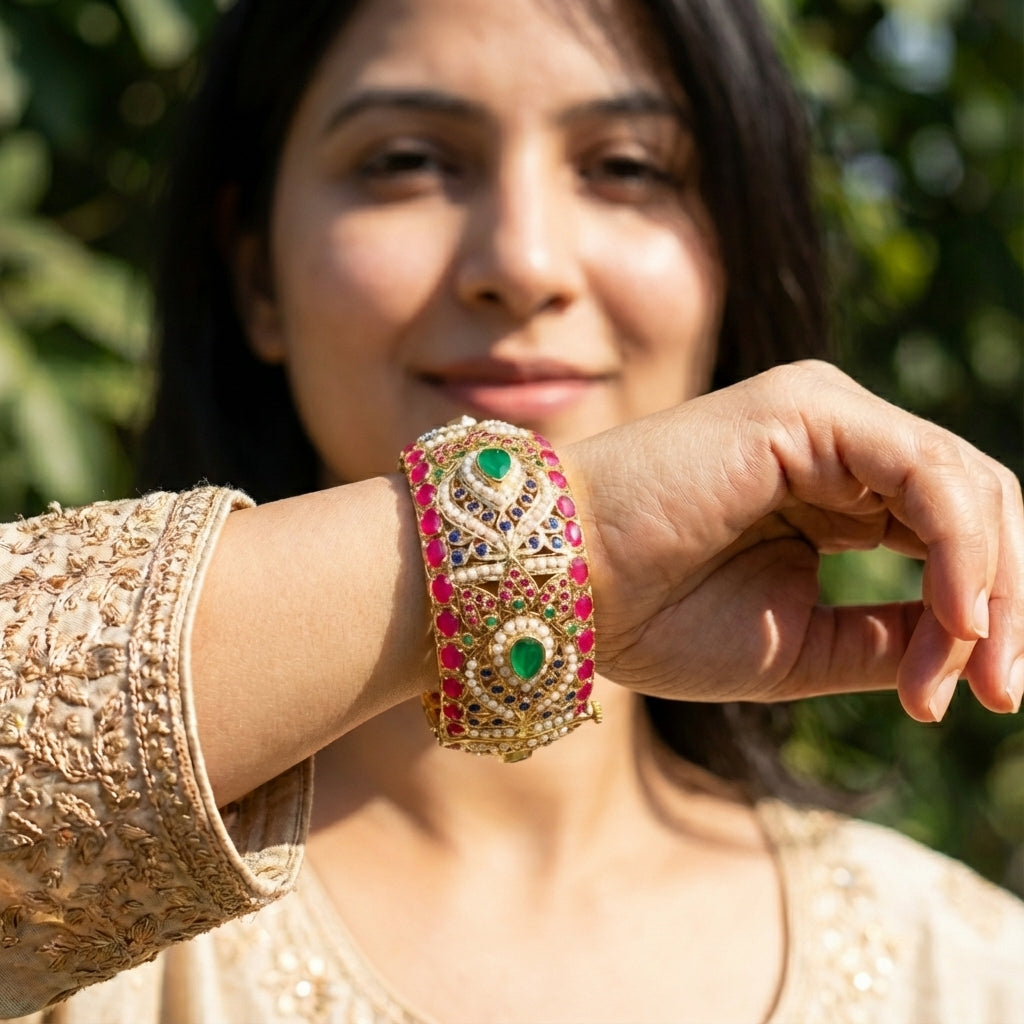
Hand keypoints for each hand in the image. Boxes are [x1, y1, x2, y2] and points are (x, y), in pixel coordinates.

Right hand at [567, 361, 1023, 720]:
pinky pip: (927, 474)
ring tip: (973, 676)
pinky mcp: (808, 408)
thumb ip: (888, 638)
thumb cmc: (655, 618)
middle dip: (1007, 606)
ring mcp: (825, 416)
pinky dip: (961, 550)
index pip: (952, 534)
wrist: (563, 586)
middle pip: (978, 505)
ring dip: (993, 590)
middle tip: (1005, 696)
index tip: (994, 700)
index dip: (991, 615)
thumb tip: (975, 653)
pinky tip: (958, 619)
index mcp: (832, 490)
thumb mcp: (801, 646)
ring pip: (967, 486)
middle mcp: (838, 443)